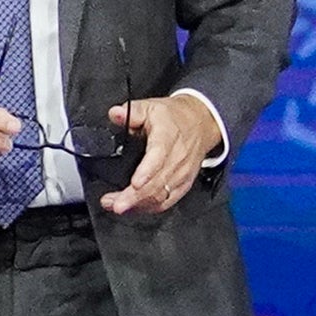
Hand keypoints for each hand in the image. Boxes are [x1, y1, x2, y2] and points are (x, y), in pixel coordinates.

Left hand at [101, 94, 222, 215]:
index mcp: (167, 138)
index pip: (158, 157)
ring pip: (161, 196)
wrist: (200, 123)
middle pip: (157, 183)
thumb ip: (131, 112)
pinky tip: (133, 208)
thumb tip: (115, 114)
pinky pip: (167, 201)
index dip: (146, 172)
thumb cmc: (174, 118)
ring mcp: (181, 174)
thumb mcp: (151, 106)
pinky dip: (149, 208)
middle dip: (134, 197)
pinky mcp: (183, 185)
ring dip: (138, 205)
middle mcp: (176, 159)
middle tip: (115, 204)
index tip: (134, 183)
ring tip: (116, 206)